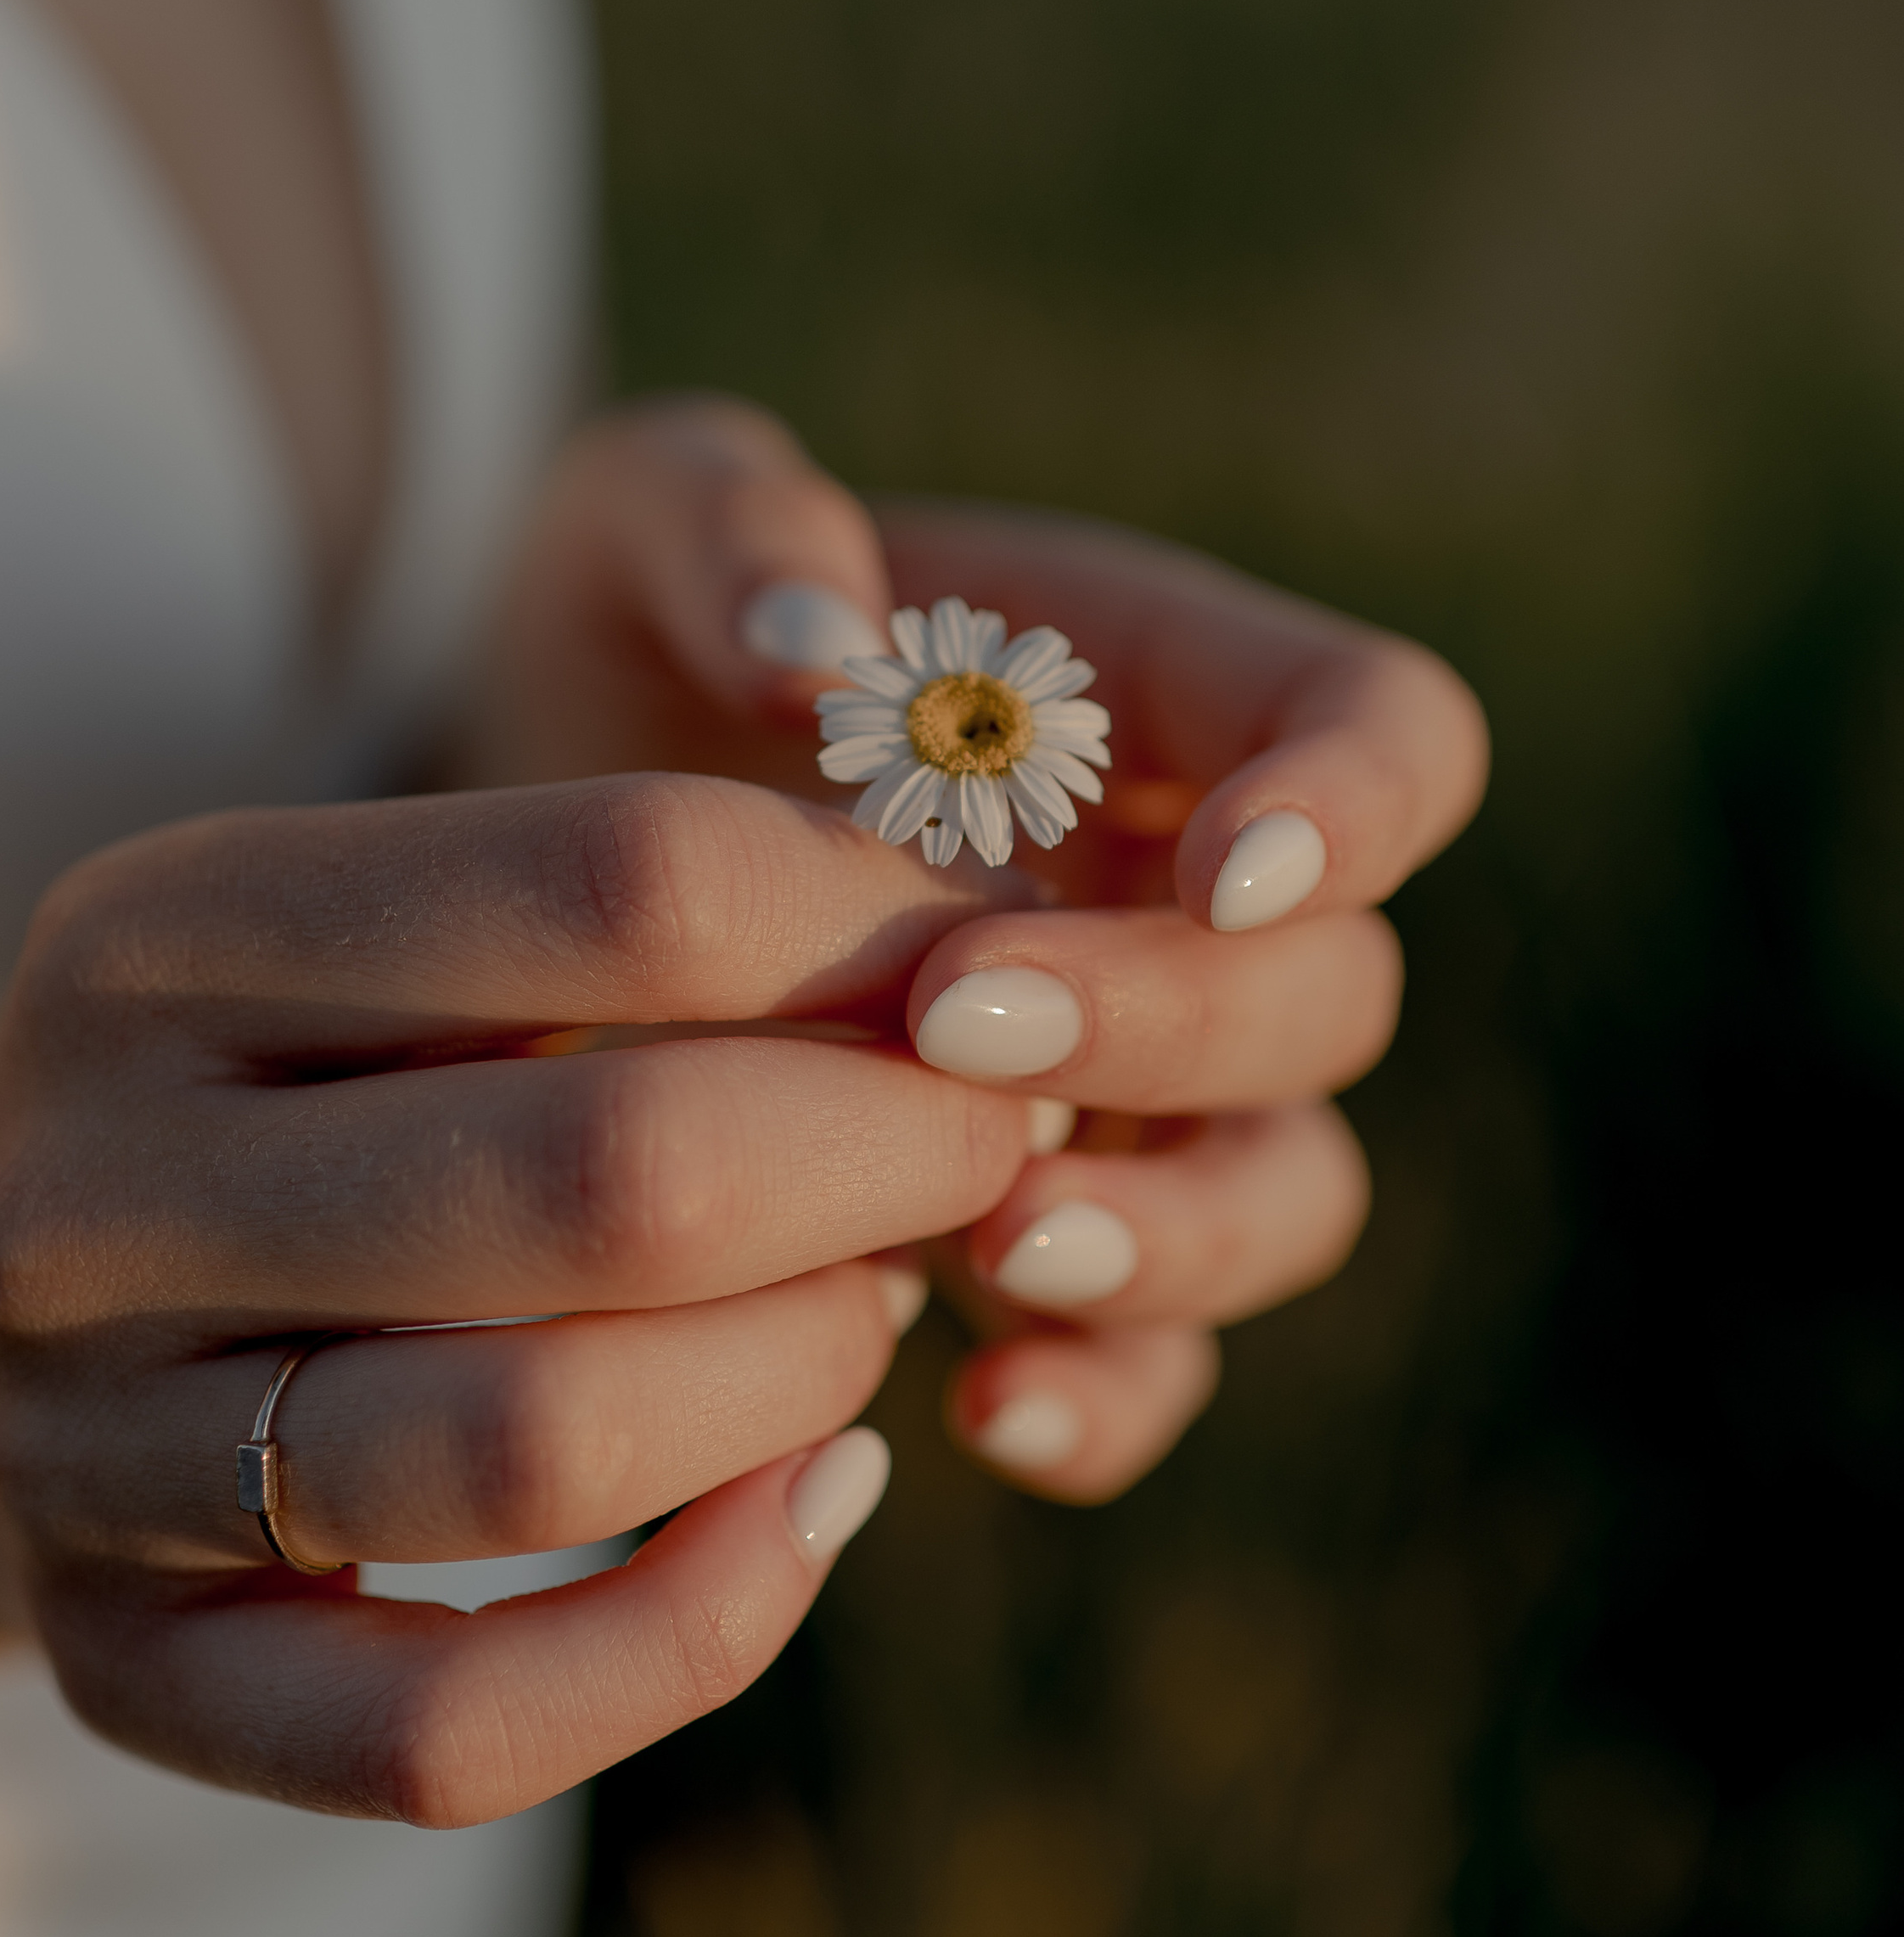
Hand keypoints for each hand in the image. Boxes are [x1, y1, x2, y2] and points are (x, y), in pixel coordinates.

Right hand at [0, 776, 1032, 1818]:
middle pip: (618, 1177)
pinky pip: (458, 1733)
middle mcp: (89, 1190)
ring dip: (806, 1374)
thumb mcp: (391, 939)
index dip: (884, 934)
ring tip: (871, 1314)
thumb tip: (987, 954)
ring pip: (551, 1448)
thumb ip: (648, 918)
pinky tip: (811, 1511)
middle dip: (896, 1159)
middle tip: (996, 1148)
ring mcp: (82, 1455)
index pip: (624, 885)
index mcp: (163, 935)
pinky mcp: (128, 1676)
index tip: (999, 976)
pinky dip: (697, 1631)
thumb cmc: (287, 1099)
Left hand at [468, 400, 1488, 1503]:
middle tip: (964, 1027)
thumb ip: (728, 534)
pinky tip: (974, 1406)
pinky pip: (1148, 1360)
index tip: (1228, 873)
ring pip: (1285, 1193)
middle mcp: (1193, 909)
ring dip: (1176, 1236)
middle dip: (1177, 1025)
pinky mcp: (1046, 1238)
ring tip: (995, 1243)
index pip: (1386, 732)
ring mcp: (1143, 1095)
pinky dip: (1100, 1397)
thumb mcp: (636, 530)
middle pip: (1330, 992)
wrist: (551, 849)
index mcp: (1166, 696)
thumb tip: (813, 651)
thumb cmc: (639, 641)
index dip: (1356, 805)